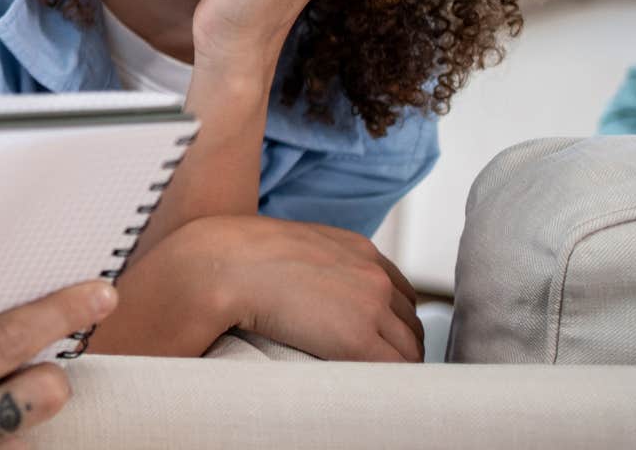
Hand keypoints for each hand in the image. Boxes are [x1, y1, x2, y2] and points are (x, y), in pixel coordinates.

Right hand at [183, 215, 421, 361]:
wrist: (224, 264)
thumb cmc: (240, 257)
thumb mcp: (293, 246)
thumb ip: (316, 262)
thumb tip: (308, 287)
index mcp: (359, 250)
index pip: (401, 292)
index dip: (394, 319)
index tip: (384, 337)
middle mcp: (373, 275)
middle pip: (410, 322)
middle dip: (400, 344)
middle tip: (383, 366)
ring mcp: (370, 305)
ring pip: (409, 348)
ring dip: (397, 365)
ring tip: (377, 381)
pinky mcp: (356, 339)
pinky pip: (394, 368)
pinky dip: (390, 381)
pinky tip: (374, 389)